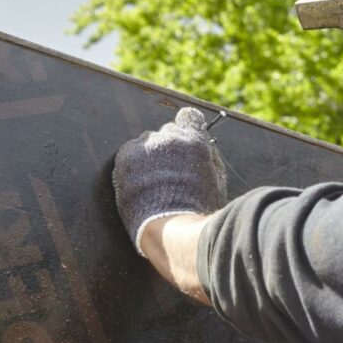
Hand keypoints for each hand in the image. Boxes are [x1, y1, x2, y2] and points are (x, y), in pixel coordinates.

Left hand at [113, 107, 227, 255]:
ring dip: (150, 156)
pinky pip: (130, 154)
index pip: (189, 117)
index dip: (186, 126)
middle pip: (167, 132)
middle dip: (169, 148)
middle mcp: (170, 136)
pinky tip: (139, 184)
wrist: (169, 226)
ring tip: (152, 183)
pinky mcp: (127, 156)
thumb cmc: (197, 209)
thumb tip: (203, 147)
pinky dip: (133, 165)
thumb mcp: (215, 180)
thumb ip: (208, 158)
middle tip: (169, 171)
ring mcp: (147, 145)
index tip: (184, 138)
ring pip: (147, 143)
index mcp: (195, 139)